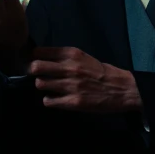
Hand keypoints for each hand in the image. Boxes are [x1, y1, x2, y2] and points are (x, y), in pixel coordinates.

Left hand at [27, 46, 142, 112]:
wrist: (121, 88)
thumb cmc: (102, 72)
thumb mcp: (84, 57)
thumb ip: (65, 58)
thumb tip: (43, 59)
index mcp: (72, 54)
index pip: (40, 51)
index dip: (34, 57)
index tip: (34, 61)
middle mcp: (69, 67)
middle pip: (36, 67)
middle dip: (32, 71)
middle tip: (37, 75)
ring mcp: (70, 85)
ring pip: (40, 84)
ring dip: (42, 86)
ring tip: (49, 87)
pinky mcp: (73, 102)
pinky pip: (48, 101)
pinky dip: (49, 100)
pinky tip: (55, 99)